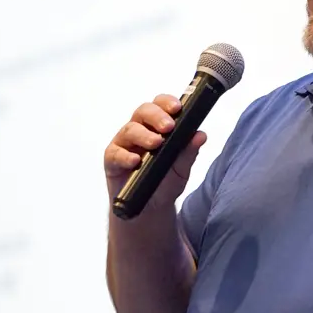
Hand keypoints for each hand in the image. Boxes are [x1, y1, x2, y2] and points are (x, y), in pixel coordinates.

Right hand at [103, 94, 206, 213]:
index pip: (160, 106)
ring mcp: (124, 144)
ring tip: (156, 144)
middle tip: (168, 127)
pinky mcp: (112, 160)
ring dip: (143, 135)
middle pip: (143, 111)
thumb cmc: (165, 183)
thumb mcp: (181, 169)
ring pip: (129, 130)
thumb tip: (201, 135)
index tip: (178, 107)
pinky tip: (135, 161)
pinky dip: (125, 156)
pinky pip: (115, 153)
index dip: (167, 102)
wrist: (151, 209)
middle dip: (156, 116)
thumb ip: (189, 152)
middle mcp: (139, 130)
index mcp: (156, 127)